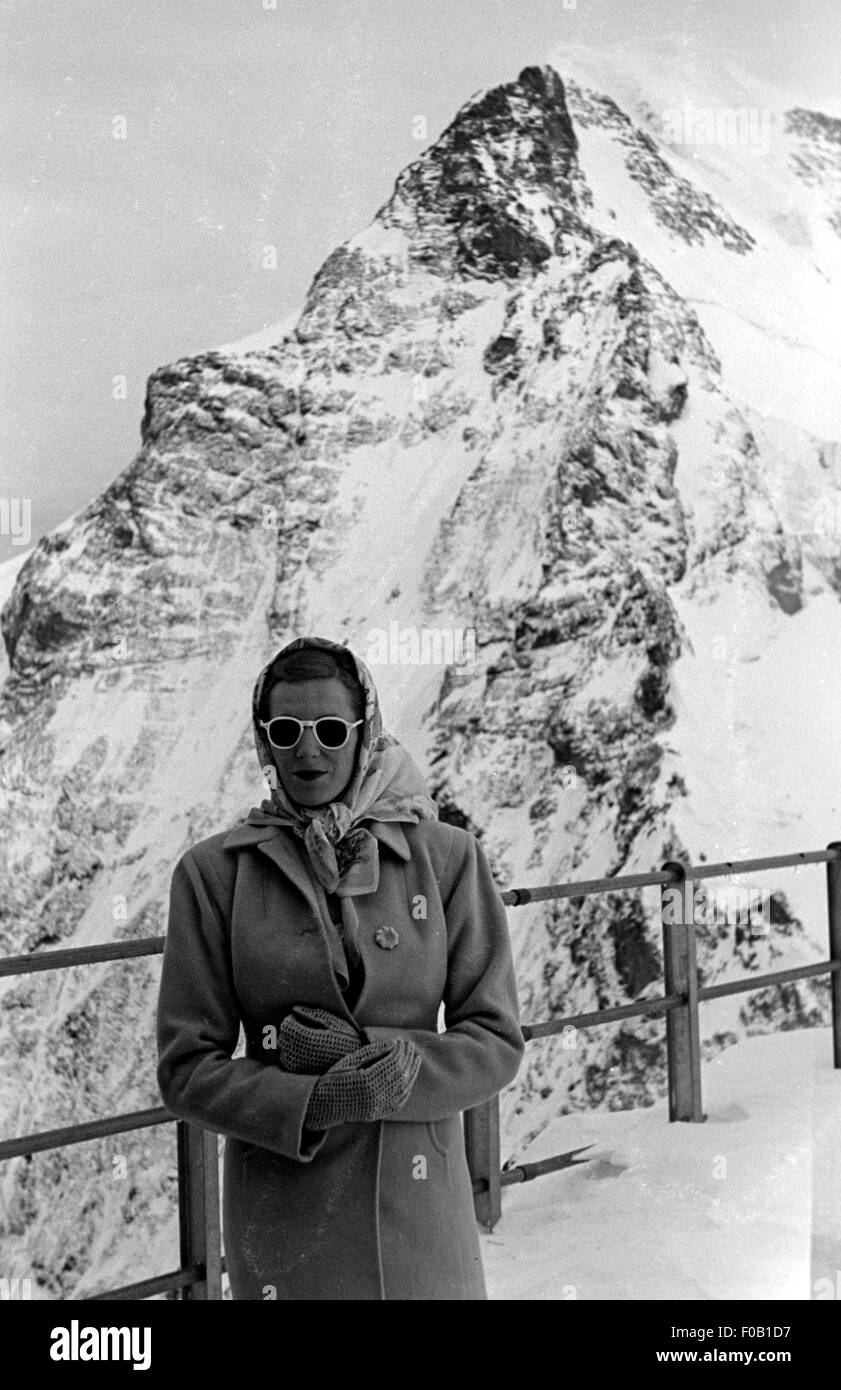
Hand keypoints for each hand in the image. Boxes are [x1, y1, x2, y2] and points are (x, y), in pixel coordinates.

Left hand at [279, 1005, 362, 1074]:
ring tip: (306, 1043)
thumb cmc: (345, 1040)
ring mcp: (298, 1065)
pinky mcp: (299, 1074)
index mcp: (307, 1038)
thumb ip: (312, 1014)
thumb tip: (294, 1009)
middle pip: (282, 1037)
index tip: (301, 1020)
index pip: (286, 1025)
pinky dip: (292, 1056)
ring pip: (283, 1050)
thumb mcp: (333, 1022)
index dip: (292, 1020)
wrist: (355, 1067)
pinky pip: (286, 1062)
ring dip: (290, 1044)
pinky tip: (305, 1054)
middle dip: (290, 1031)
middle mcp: (300, 1053)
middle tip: (304, 1030)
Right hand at [305, 1037, 420, 1129]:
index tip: (401, 1039)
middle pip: (400, 1073)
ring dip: (412, 1071)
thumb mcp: (350, 1061)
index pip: (392, 1062)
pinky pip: (400, 1101)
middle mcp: (375, 1096)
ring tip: (416, 1058)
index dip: (399, 1049)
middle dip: (407, 1057)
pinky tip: (410, 1077)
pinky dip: (408, 1088)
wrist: (323, 1106)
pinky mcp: (380, 1114)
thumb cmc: (334, 1078)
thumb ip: (372, 1051)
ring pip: (403, 1087)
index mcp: (366, 1080)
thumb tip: (394, 1041)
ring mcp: (379, 1107)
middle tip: (410, 1045)